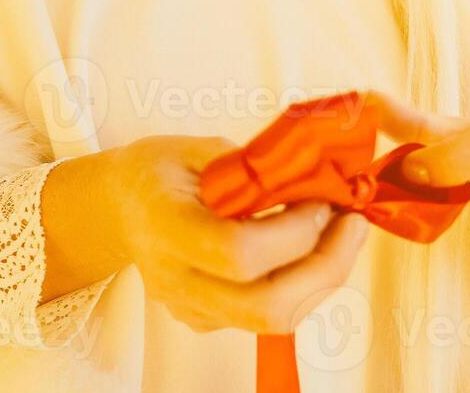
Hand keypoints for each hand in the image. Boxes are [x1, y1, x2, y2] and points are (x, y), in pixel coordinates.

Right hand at [105, 134, 369, 334]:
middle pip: (266, 306)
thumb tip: (317, 182)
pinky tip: (307, 248)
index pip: (239, 253)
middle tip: (352, 224)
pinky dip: (301, 284)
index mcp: (166, 227)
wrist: (118, 208)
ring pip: (275, 320)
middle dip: (326, 267)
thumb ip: (252, 169)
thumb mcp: (197, 148)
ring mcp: (190, 308)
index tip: (320, 200)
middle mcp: (175, 280)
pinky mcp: (205, 320)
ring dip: (322, 278)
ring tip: (340, 233)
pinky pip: (267, 316)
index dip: (293, 232)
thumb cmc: (158, 170)